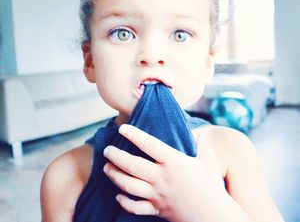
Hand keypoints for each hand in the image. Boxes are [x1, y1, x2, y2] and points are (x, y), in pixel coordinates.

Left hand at [103, 124, 225, 221]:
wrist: (214, 215)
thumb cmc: (211, 185)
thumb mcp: (208, 161)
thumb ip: (203, 145)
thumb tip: (201, 133)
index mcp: (173, 162)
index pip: (149, 145)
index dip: (134, 135)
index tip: (122, 128)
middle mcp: (161, 177)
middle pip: (132, 165)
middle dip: (116, 156)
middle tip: (107, 150)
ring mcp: (157, 194)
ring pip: (129, 185)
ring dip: (115, 176)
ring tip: (106, 168)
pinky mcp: (157, 208)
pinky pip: (136, 207)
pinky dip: (125, 202)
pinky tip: (118, 195)